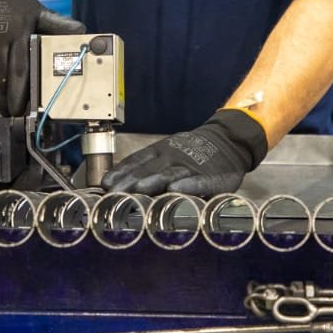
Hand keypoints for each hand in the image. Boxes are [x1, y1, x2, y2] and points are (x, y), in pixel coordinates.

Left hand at [101, 109, 268, 196]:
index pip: (136, 161)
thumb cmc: (191, 152)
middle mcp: (172, 157)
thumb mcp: (167, 152)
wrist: (227, 139)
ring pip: (169, 173)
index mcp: (160, 151)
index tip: (104, 185)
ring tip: (139, 189)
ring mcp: (191, 166)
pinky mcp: (211, 176)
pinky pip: (198, 181)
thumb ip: (147, 167)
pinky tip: (176, 190)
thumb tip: (117, 183)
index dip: (120, 172)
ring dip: (153, 181)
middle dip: (129, 182)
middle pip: (148, 170)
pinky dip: (187, 185)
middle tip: (113, 193)